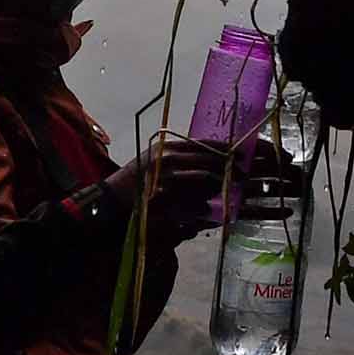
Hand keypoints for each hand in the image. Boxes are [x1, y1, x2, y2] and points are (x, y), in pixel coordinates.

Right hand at [111, 137, 234, 246]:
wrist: (109, 200)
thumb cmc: (134, 182)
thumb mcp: (154, 161)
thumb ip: (179, 158)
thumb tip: (210, 160)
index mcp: (166, 147)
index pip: (203, 143)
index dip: (225, 149)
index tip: (241, 155)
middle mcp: (167, 159)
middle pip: (209, 160)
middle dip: (230, 169)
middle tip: (244, 176)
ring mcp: (166, 178)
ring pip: (205, 181)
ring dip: (218, 188)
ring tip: (226, 193)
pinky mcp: (165, 199)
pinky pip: (194, 203)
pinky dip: (204, 207)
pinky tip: (207, 211)